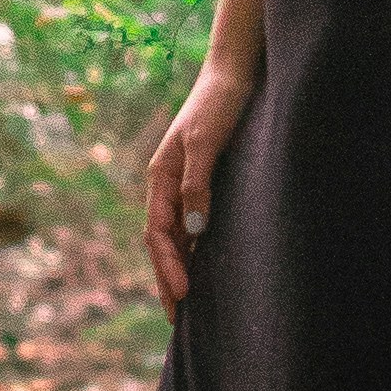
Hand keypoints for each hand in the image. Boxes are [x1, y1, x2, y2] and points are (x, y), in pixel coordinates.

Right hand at [145, 55, 254, 308]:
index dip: (167, 266)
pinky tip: (203, 264)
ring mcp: (183, 182)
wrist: (234, 72)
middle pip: (160, 240)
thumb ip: (198, 184)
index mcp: (161, 175)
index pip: (157, 233)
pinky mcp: (203, 180)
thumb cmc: (218, 104)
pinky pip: (190, 223)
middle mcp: (168, 183)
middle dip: (165, 278)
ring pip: (175, 235)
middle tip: (175, 317)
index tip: (183, 296)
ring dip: (176, 267)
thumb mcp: (207, 143)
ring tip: (185, 302)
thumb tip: (194, 232)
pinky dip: (191, 248)